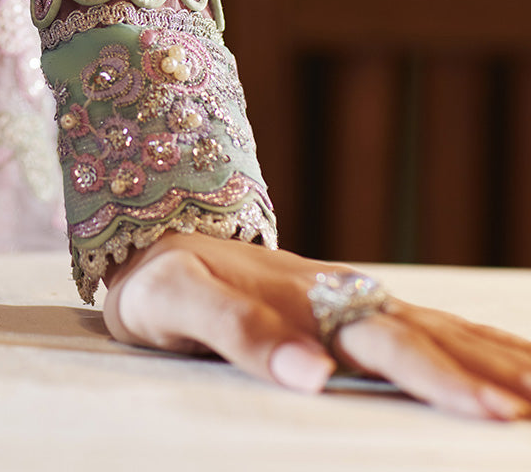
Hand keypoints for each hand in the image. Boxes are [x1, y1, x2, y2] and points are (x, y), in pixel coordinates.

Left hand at [103, 232, 530, 419]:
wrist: (149, 234)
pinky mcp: (343, 304)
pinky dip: (471, 339)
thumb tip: (313, 376)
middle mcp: (336, 296)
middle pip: (426, 336)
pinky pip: (421, 321)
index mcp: (305, 303)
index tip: (492, 411)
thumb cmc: (159, 279)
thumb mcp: (178, 301)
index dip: (439, 378)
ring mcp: (345, 297)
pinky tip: (503, 356)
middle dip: (485, 376)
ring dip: (493, 355)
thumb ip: (240, 333)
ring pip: (436, 326)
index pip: (386, 345)